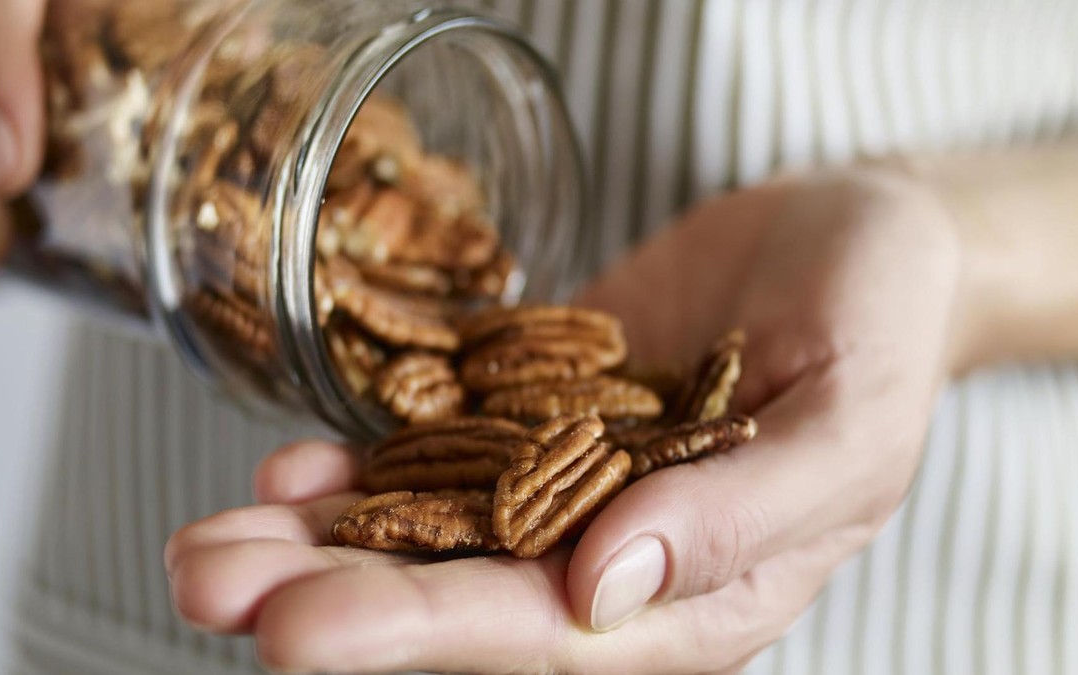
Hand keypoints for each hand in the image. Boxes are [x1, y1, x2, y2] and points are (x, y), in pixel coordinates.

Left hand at [165, 166, 964, 673]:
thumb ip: (738, 516)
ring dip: (314, 544)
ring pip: (425, 529)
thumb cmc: (876, 331)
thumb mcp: (847, 424)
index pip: (544, 641)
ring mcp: (562, 483)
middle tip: (208, 589)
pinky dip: (360, 465)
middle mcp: (609, 556)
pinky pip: (437, 447)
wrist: (850, 239)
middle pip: (457, 595)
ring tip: (202, 550)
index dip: (424, 636)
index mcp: (692, 596)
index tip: (303, 632)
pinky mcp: (533, 411)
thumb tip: (602, 589)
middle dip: (331, 600)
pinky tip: (286, 477)